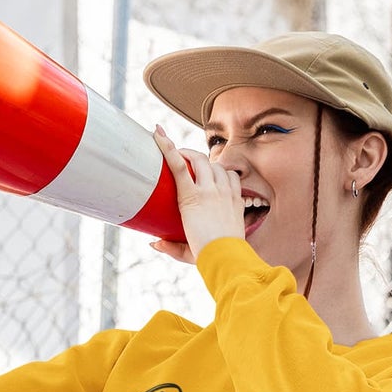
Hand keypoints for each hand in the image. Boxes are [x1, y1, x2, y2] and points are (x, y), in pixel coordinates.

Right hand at [148, 125, 244, 262]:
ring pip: (215, 165)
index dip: (167, 146)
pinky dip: (225, 174)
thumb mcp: (183, 250)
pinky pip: (232, 176)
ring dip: (207, 164)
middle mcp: (208, 191)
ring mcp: (224, 193)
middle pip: (198, 158)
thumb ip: (168, 245)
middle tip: (181, 156)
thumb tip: (154, 243)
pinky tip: (220, 179)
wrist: (227, 258)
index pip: (177, 165)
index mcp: (190, 199)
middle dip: (187, 152)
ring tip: (201, 170)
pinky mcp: (236, 198)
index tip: (158, 133)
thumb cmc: (203, 255)